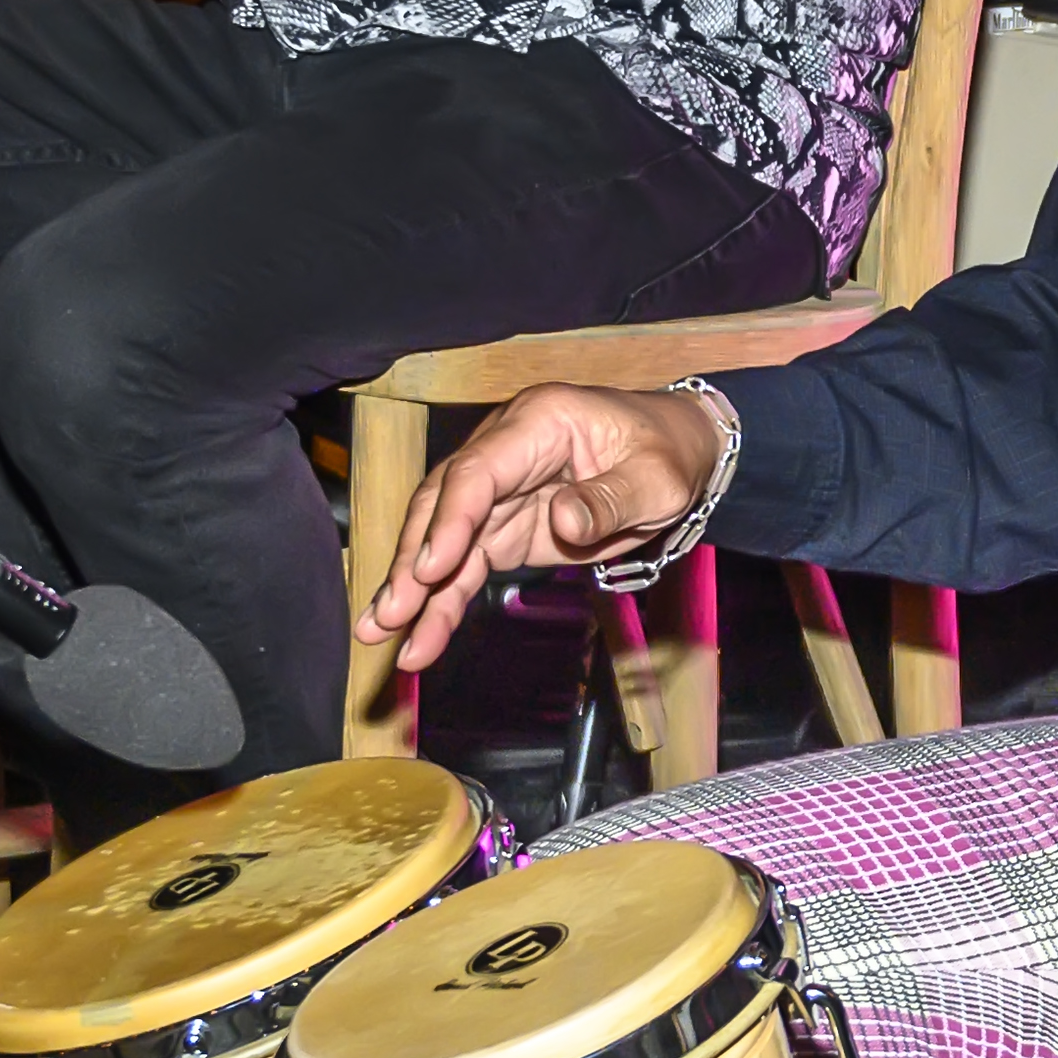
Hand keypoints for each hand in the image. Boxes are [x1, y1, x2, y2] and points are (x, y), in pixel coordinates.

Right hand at [368, 382, 725, 666]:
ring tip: (379, 632)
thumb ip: (609, 500)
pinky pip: (462, 565)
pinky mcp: (500, 527)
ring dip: (411, 587)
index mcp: (539, 421)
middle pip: (443, 503)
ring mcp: (496, 490)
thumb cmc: (667, 455)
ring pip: (440, 538)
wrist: (679, 454)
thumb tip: (564, 520)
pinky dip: (438, 600)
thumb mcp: (656, 479)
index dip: (452, 518)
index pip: (479, 469)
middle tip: (391, 611)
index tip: (431, 567)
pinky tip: (416, 636)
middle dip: (413, 559)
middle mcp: (504, 450)